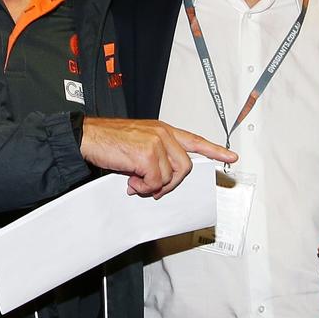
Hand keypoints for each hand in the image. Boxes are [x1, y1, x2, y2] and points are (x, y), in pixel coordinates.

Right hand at [79, 117, 235, 197]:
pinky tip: (131, 181)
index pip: (194, 140)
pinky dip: (143, 187)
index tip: (230, 157)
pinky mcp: (147, 154)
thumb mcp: (137, 144)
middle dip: (171, 183)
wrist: (87, 137)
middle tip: (150, 188)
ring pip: (170, 177)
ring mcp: (157, 142)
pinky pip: (155, 181)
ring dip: (153, 186)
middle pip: (185, 167)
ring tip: (136, 182)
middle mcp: (163, 133)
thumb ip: (155, 157)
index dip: (214, 150)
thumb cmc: (108, 141)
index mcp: (162, 129)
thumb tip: (160, 181)